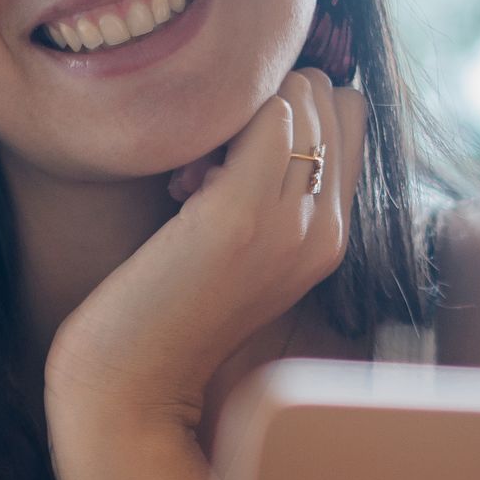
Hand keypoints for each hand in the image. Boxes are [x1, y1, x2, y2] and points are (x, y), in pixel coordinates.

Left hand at [46, 69, 370, 430]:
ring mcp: (293, 224)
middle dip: (269, 106)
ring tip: (195, 180)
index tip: (236, 161)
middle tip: (210, 168)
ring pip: (300, 95)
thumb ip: (269, 191)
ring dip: (240, 115)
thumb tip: (267, 109)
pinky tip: (181, 186)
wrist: (131, 384)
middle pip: (328, 96)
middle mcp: (328, 229)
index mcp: (333, 236)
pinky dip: (218, 129)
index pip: (348, 114)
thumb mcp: (240, 244)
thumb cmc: (168, 307)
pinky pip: (268, 113)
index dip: (291, 113)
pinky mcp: (243, 216)